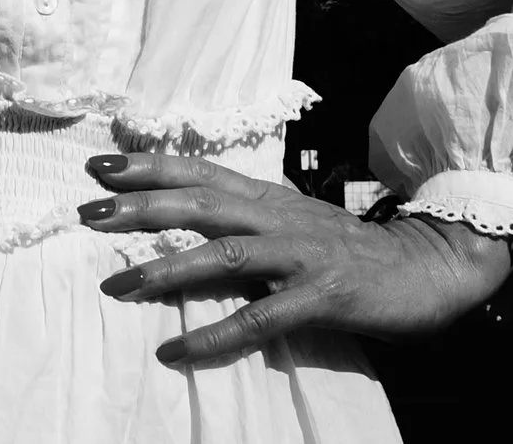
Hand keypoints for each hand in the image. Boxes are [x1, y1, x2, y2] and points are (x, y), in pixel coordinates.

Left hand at [78, 153, 512, 360]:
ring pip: (223, 254)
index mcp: (269, 198)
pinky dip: (214, 333)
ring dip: (166, 267)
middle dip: (140, 205)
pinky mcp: (321, 295)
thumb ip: (246, 217)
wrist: (427, 268)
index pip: (200, 172)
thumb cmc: (350, 252)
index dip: (150, 165)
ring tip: (116, 284)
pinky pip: (259, 318)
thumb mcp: (293, 222)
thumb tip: (185, 214)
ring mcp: (300, 254)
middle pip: (200, 203)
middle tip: (85, 210)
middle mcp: (279, 217)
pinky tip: (175, 348)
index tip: (99, 166)